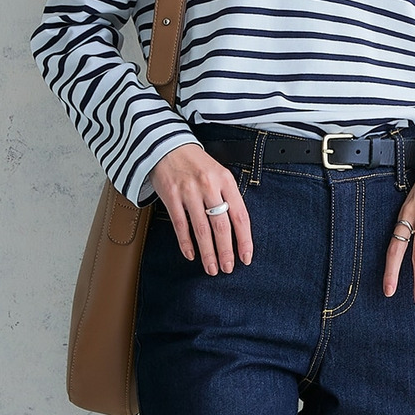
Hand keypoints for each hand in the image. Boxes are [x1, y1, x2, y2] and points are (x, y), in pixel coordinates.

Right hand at [149, 143, 252, 275]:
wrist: (168, 145)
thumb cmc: (196, 163)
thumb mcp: (218, 173)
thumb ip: (227, 196)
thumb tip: (237, 230)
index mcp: (225, 180)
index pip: (240, 215)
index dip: (244, 240)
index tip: (246, 257)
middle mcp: (209, 185)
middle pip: (221, 226)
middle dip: (226, 251)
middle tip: (228, 268)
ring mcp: (189, 191)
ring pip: (202, 229)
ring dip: (208, 253)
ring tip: (211, 268)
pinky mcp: (171, 195)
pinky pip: (180, 225)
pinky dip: (186, 243)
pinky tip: (191, 255)